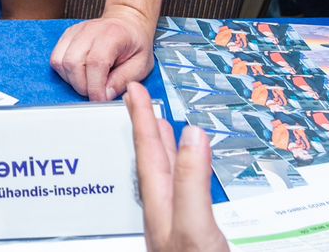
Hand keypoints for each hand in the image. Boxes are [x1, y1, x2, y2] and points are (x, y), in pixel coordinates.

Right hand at [50, 4, 155, 100]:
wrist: (127, 23)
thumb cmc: (135, 43)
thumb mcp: (142, 64)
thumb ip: (124, 80)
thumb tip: (105, 95)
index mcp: (112, 35)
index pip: (95, 63)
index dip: (95, 87)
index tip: (100, 100)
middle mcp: (90, 31)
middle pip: (73, 63)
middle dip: (82, 86)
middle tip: (96, 92)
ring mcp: (75, 32)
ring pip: (60, 62)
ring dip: (72, 80)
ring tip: (88, 83)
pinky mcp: (67, 36)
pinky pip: (56, 58)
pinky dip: (64, 72)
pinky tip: (79, 75)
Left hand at [126, 82, 228, 251]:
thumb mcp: (196, 226)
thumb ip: (191, 181)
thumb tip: (191, 133)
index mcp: (162, 208)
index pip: (148, 154)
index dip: (142, 121)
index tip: (133, 91)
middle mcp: (168, 216)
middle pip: (153, 164)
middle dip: (148, 130)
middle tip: (140, 99)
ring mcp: (180, 230)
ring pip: (168, 180)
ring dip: (166, 153)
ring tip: (164, 129)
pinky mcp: (196, 241)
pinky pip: (186, 197)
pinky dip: (186, 178)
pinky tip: (191, 177)